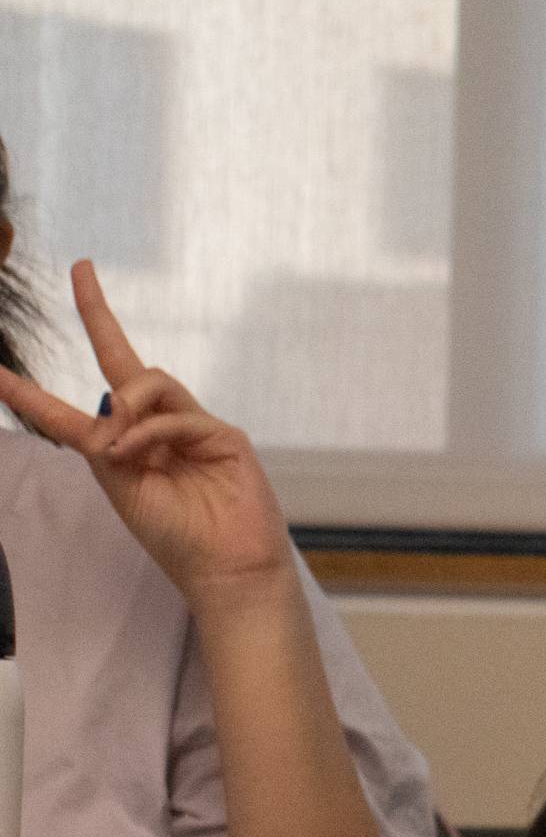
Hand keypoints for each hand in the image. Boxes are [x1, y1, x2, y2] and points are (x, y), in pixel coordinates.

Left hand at [0, 262, 295, 613]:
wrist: (226, 567)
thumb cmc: (175, 537)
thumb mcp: (120, 489)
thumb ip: (107, 444)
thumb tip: (115, 401)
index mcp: (121, 447)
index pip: (68, 409)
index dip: (28, 390)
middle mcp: (154, 428)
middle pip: (121, 359)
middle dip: (97, 312)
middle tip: (81, 269)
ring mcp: (191, 427)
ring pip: (148, 381)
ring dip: (124, 404)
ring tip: (119, 445)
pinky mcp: (222, 435)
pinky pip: (175, 414)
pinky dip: (149, 431)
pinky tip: (136, 453)